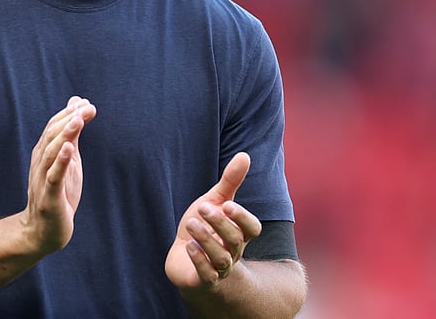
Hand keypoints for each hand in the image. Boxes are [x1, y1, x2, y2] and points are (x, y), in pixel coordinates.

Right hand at [20, 96, 96, 254]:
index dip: (68, 113)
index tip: (86, 102)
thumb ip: (72, 135)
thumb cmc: (58, 194)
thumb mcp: (69, 161)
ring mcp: (43, 180)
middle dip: (69, 119)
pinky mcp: (49, 198)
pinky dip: (61, 162)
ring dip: (64, 135)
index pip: (53, 128)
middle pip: (51, 136)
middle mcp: (40, 163)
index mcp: (44, 154)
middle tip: (86, 107)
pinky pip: (54, 177)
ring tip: (78, 120)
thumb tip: (78, 105)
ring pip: (51, 153)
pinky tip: (70, 149)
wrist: (43, 232)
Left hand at [165, 152, 262, 289]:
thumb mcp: (214, 202)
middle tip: (202, 208)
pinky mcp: (203, 280)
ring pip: (222, 258)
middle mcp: (233, 251)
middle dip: (220, 223)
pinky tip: (188, 246)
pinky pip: (207, 274)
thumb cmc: (204, 228)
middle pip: (235, 240)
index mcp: (238, 233)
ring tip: (191, 224)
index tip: (227, 204)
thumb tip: (245, 155)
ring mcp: (219, 268)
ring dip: (207, 240)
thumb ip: (230, 182)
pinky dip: (199, 260)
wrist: (183, 260)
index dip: (242, 217)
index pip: (253, 228)